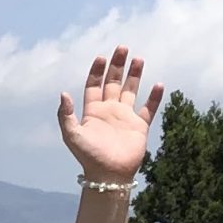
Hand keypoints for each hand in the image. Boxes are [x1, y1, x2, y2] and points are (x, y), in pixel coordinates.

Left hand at [58, 46, 163, 183]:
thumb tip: (63, 93)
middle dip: (117, 65)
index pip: (95, 85)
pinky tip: (159, 85)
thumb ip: (65, 115)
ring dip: (135, 75)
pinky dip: (154, 98)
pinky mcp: (139, 127)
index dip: (97, 71)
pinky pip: (148, 109)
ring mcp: (125, 118)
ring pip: (131, 91)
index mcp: (93, 111)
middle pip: (114, 82)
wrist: (109, 175)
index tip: (102, 57)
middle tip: (123, 48)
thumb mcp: (72, 135)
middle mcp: (109, 111)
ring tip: (139, 59)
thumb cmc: (89, 157)